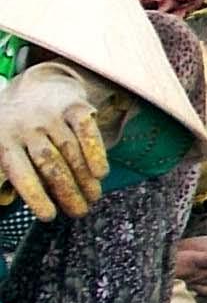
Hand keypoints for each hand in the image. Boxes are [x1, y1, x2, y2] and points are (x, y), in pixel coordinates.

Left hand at [0, 61, 105, 221]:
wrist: (37, 85)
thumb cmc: (18, 129)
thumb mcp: (2, 146)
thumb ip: (3, 174)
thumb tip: (6, 200)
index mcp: (4, 140)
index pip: (20, 172)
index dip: (36, 195)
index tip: (50, 216)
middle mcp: (27, 127)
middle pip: (49, 162)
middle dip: (66, 190)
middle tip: (80, 211)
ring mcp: (51, 115)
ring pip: (70, 149)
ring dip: (84, 177)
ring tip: (93, 196)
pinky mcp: (74, 106)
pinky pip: (86, 130)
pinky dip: (95, 152)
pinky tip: (101, 172)